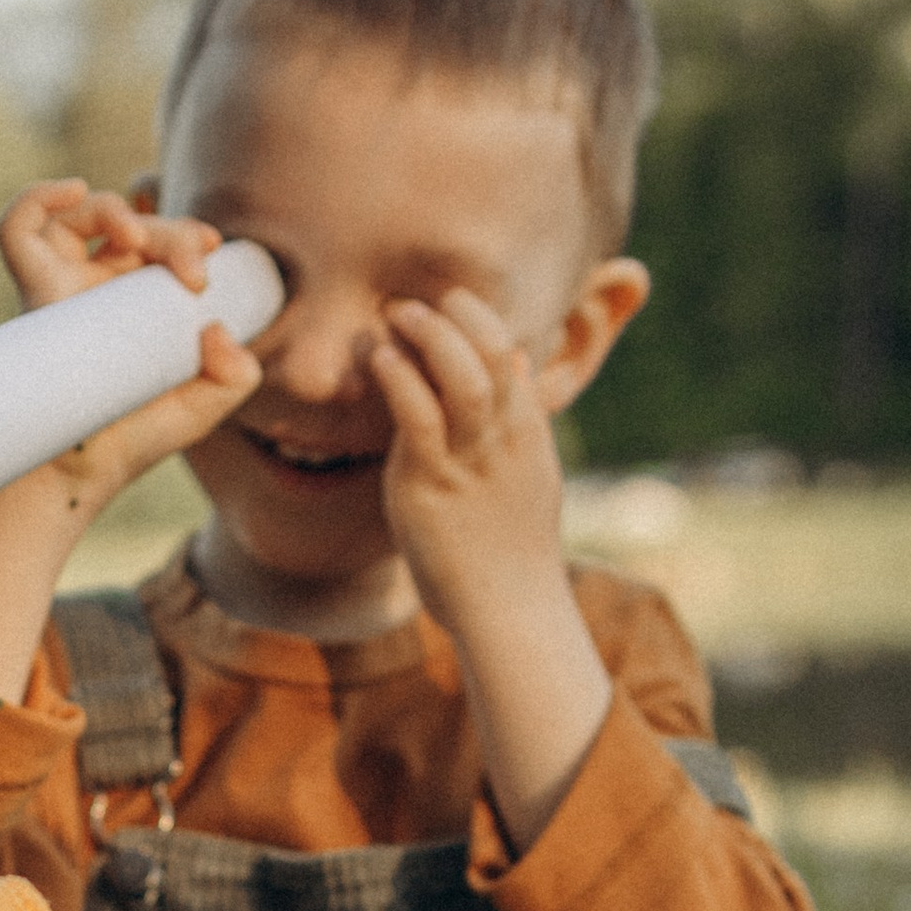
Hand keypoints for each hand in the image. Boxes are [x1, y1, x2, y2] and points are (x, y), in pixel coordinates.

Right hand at [0, 184, 263, 704]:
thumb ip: (234, 375)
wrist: (77, 473)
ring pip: (79, 214)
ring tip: (135, 238)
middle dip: (168, 231)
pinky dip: (39, 195)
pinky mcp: (30, 293)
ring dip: (114, 209)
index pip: (153, 242)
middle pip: (129, 225)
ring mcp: (58, 287)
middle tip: (193, 272)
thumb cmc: (130, 443)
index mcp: (129, 305)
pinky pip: (16, 227)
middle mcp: (91, 289)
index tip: (213, 250)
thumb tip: (217, 329)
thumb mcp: (202, 410)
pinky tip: (73, 191)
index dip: (183, 232)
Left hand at [368, 289, 567, 626]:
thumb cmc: (511, 550)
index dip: (480, 320)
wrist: (510, 610)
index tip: (450, 303)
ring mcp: (470, 461)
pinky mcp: (431, 486)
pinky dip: (399, 378)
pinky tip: (379, 358)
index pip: (510, 356)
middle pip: (491, 353)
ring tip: (398, 314)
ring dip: (428, 336)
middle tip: (419, 301)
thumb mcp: (531, 475)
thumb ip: (519, 418)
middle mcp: (503, 440)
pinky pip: (418, 417)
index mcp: (527, 434)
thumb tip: (515, 364)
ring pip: (460, 376)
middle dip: (457, 316)